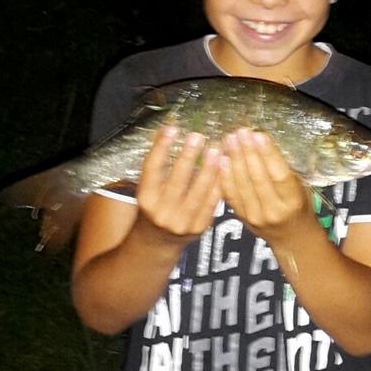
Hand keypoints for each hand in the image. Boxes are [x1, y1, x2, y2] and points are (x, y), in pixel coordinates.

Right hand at [135, 126, 221, 243]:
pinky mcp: (199, 228)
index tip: (172, 128)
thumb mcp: (148, 188)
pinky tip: (224, 169)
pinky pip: (211, 203)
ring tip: (216, 149)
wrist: (158, 242)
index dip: (161, 147)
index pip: (152, 169)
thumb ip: (158, 164)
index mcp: (146, 199)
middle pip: (176, 180)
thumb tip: (168, 130)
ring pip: (197, 192)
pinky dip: (218, 185)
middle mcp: (161, 212)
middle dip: (188, 156)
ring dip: (209, 169)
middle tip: (198, 136)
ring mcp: (181, 222)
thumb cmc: (154, 207)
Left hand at [219, 128, 311, 241]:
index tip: (258, 135)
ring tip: (229, 140)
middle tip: (240, 132)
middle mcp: (274, 211)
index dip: (268, 154)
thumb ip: (284, 170)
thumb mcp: (301, 188)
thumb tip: (262, 142)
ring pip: (242, 185)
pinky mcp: (242, 218)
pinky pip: (231, 194)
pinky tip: (222, 159)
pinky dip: (225, 176)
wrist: (292, 238)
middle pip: (257, 178)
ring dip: (234, 160)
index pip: (279, 175)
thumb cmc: (299, 206)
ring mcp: (255, 216)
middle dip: (247, 152)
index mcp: (293, 201)